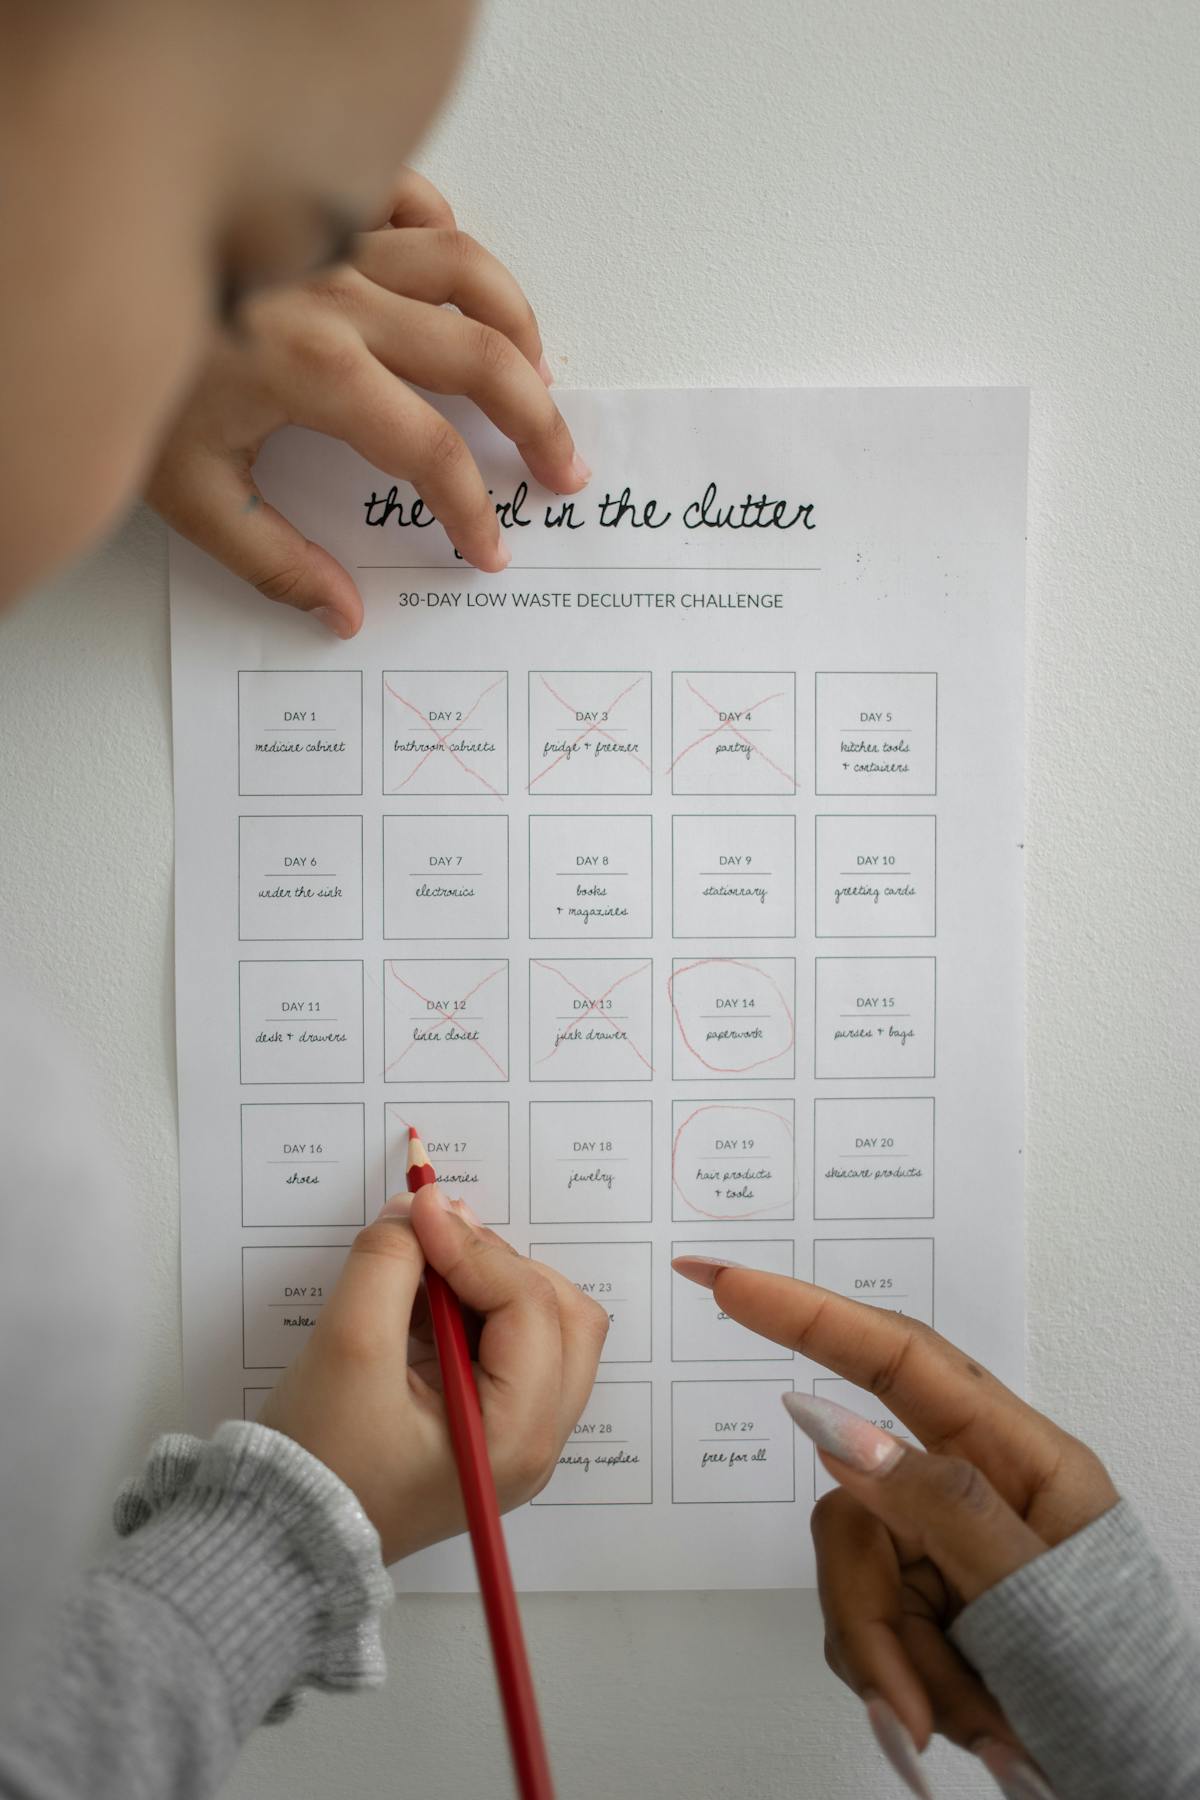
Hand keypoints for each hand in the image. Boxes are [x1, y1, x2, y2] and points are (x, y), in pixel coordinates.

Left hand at [146, 168, 587, 636]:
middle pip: (482, 357)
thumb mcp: (190, 492)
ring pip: (468, 270)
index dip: (471, 510)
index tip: (486, 549)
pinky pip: (416, 205)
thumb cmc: (133, 378)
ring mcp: (336, 238)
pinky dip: (451, 242)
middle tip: (563, 470)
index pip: (429, 451)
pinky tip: (462, 289)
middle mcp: (343, 294)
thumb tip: (342, 615)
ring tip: (539, 379)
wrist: (79, 275)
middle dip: (537, 423)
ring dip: (519, 328)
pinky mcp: (321, 205)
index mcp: (317, 369)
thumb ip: (274, 561)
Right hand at [262, 1192, 607, 1563]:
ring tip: (422, 1273)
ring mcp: (518, 1437)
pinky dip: (477, 1312)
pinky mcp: (492, 1427)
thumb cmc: (319, 1461)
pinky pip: (512, 1350)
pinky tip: (421, 1303)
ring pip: (544, 1328)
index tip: (419, 1210)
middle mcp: (535, 1441)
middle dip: (499, 1265)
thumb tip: (419, 1211)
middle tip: (432, 1242)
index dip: (475, 1247)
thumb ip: (388, 1265)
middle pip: (562, 1316)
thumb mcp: (347, 1346)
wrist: (287, 1537)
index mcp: (515, 1436)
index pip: (528, 1307)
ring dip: (490, 1285)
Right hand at [672, 1256, 1117, 1793]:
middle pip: (856, 1494)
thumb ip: (935, 1504)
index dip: (809, 1312)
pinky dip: (892, 1680)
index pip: (900, 1356)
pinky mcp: (921, 1605)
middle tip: (906, 1696)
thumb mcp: (1036, 1596)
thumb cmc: (1120, 1690)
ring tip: (966, 1723)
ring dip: (890, 1658)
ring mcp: (942, 1550)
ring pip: (849, 1568)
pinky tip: (953, 1722)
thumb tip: (830, 1424)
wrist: (1145, 1791)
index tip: (730, 1281)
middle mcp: (972, 1492)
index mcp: (1020, 1457)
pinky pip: (858, 1623)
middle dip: (868, 1600)